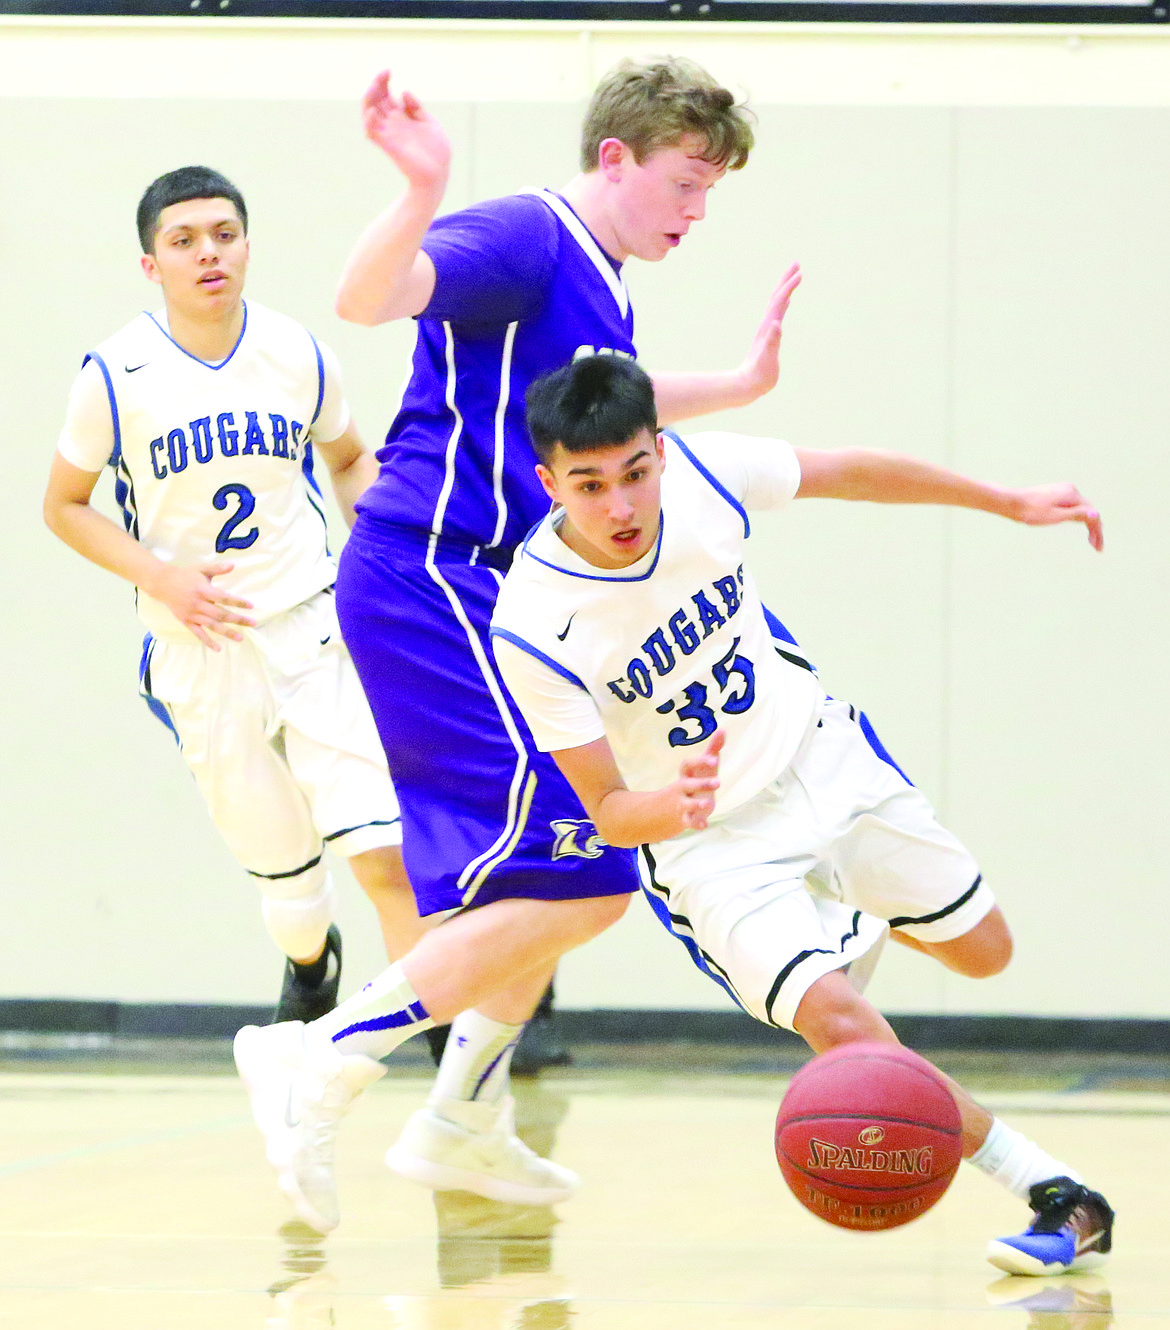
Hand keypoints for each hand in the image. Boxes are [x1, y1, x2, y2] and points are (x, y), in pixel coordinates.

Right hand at [147, 561, 254, 648]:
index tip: (251, 606)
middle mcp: (198, 604)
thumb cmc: (185, 575)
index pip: (224, 598)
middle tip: (252, 623)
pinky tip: (218, 648)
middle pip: (221, 614)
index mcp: (203, 590)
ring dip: (227, 632)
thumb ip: (217, 568)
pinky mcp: (186, 621)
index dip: (238, 602)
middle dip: (238, 620)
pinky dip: (208, 641)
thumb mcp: (201, 569)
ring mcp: (192, 614)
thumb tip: (233, 565)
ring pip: (212, 625)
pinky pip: (198, 634)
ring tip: (240, 638)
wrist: (162, 584)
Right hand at [362, 70, 449, 191]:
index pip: (386, 94)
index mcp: (402, 117)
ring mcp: (389, 134)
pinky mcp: (388, 146)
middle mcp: (392, 124)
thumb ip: (416, 108)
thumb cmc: (436, 152)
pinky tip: (373, 111)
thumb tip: (404, 91)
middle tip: (384, 73)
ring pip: (369, 113)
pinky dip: (368, 121)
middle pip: (376, 100)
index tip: (389, 70)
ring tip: (373, 86)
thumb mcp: (430, 124)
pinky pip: (371, 132)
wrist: (438, 174)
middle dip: (376, 84)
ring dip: (368, 98)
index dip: (384, 81)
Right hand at [670, 730, 724, 831]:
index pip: (687, 765)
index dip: (699, 762)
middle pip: (687, 784)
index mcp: (686, 775)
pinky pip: (688, 822)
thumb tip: (723, 730)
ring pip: (687, 804)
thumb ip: (712, 751)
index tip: (715, 760)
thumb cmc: (691, 783)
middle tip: (718, 782)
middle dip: (702, 783)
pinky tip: (705, 825)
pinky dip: (696, 823)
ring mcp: (681, 804)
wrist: (664, 809)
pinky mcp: (684, 818)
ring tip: (708, 804)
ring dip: (697, 804)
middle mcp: (681, 788)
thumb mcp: (701, 769)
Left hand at [733, 263, 801, 404]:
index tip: (800, 273)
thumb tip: (776, 324)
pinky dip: (783, 304)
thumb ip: (771, 342)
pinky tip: (787, 301)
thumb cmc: (759, 374)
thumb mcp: (766, 359)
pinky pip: (777, 314)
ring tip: (794, 276)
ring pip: (776, 303)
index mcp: (768, 327)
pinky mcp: (769, 336)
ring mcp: (767, 329)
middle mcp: (767, 324)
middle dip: (786, 279)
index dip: (788, 286)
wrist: (747, 384)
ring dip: (785, 288)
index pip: (779, 301)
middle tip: (796, 263)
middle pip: (776, 296)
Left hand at [1010, 483, 1103, 550]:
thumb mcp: (1055, 517)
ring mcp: (1063, 491)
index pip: (1093, 513)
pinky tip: (1077, 524)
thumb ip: (1076, 515)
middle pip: (1089, 510)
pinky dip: (1077, 517)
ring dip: (1086, 523)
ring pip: (1081, 509)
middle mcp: (1070, 489)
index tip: (1098, 547)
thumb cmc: (1031, 512)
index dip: (1097, 531)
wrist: (1011, 503)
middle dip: (1094, 529)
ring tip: (1091, 541)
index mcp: (1072, 494)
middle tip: (1097, 547)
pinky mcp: (1056, 494)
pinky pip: (1072, 506)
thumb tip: (1096, 514)